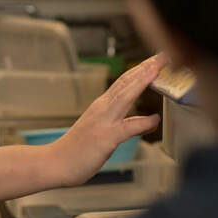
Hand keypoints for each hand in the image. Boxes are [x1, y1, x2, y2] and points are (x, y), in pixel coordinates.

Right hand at [50, 53, 165, 186]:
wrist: (55, 162)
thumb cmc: (76, 150)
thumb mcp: (100, 130)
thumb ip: (123, 124)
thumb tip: (146, 122)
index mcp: (101, 106)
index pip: (124, 82)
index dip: (140, 69)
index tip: (155, 59)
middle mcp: (102, 108)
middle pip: (127, 82)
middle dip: (145, 67)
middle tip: (161, 55)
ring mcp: (104, 121)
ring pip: (126, 95)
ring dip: (142, 80)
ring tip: (157, 68)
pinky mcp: (106, 138)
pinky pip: (129, 128)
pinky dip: (143, 122)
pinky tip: (155, 119)